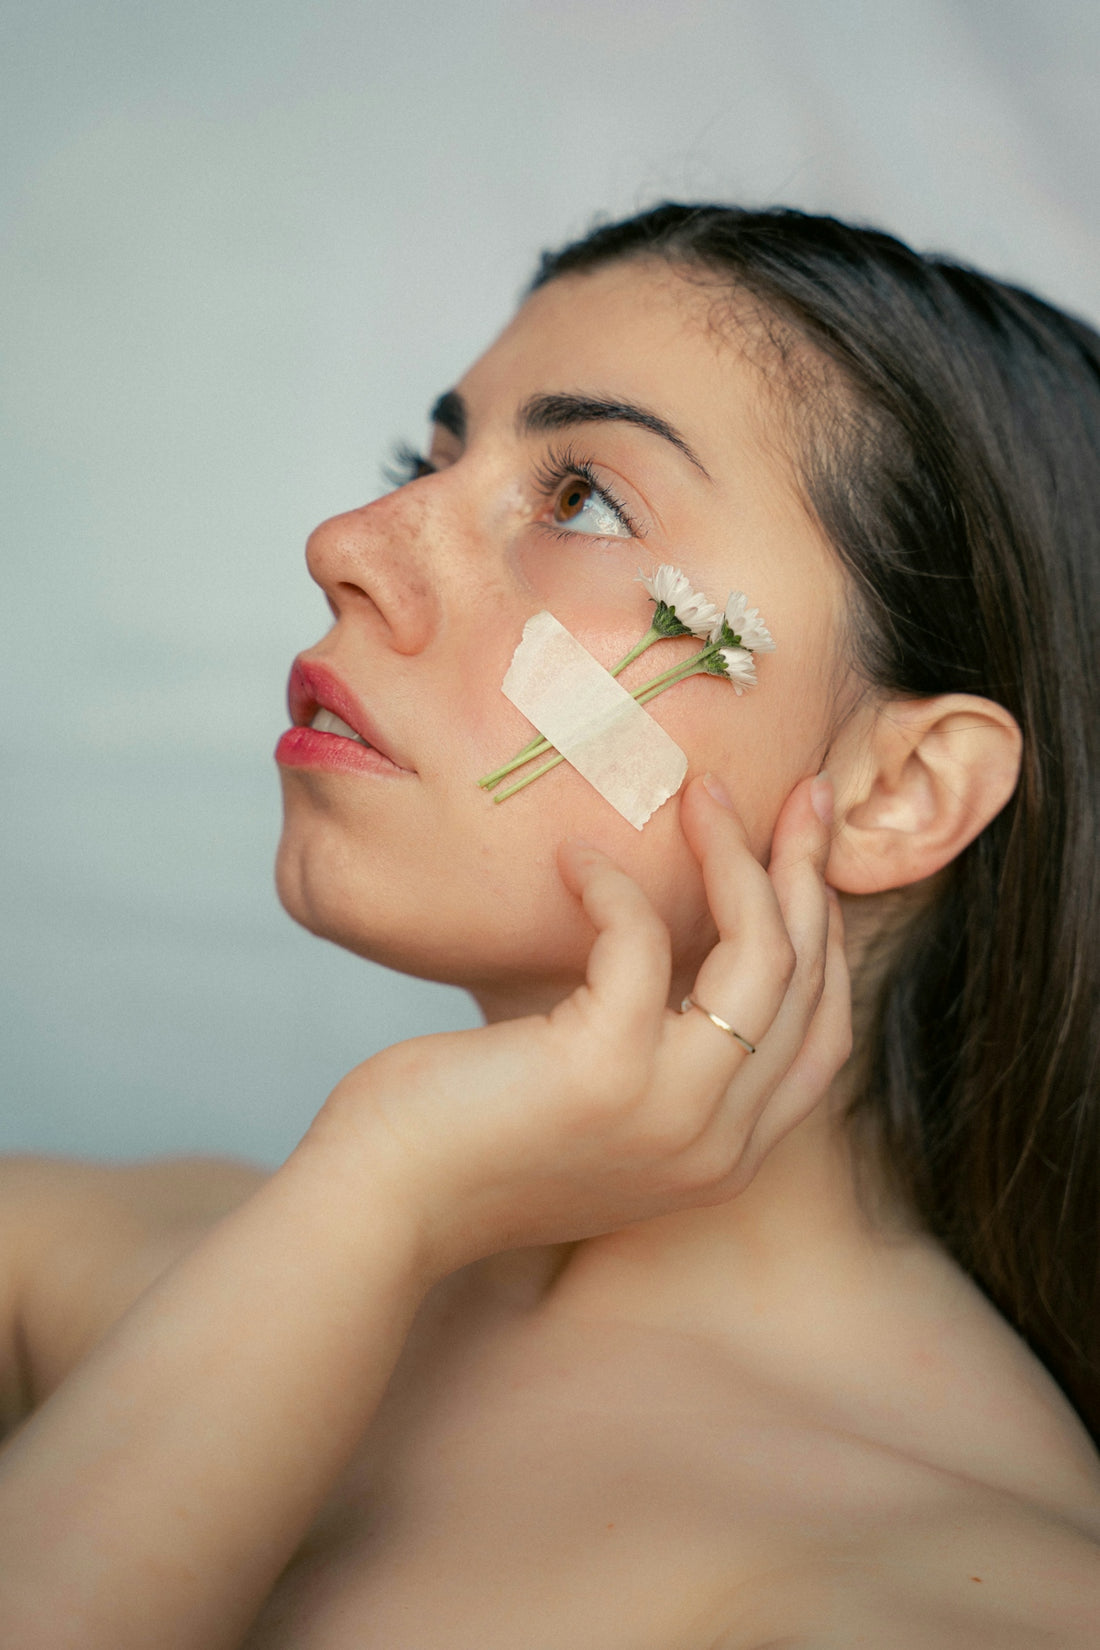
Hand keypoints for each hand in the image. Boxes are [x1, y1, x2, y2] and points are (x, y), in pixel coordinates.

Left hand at [312, 772, 850, 1278]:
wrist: (383, 1206)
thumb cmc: (471, 1140)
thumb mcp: (598, 1108)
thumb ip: (656, 1055)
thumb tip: (669, 939)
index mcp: (724, 1154)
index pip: (823, 1034)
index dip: (826, 937)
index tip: (805, 858)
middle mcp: (718, 1144)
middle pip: (806, 984)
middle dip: (809, 876)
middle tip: (802, 795)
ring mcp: (670, 1112)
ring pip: (760, 957)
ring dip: (739, 859)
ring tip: (704, 794)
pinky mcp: (605, 1069)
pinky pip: (640, 941)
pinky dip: (611, 887)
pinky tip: (573, 861)